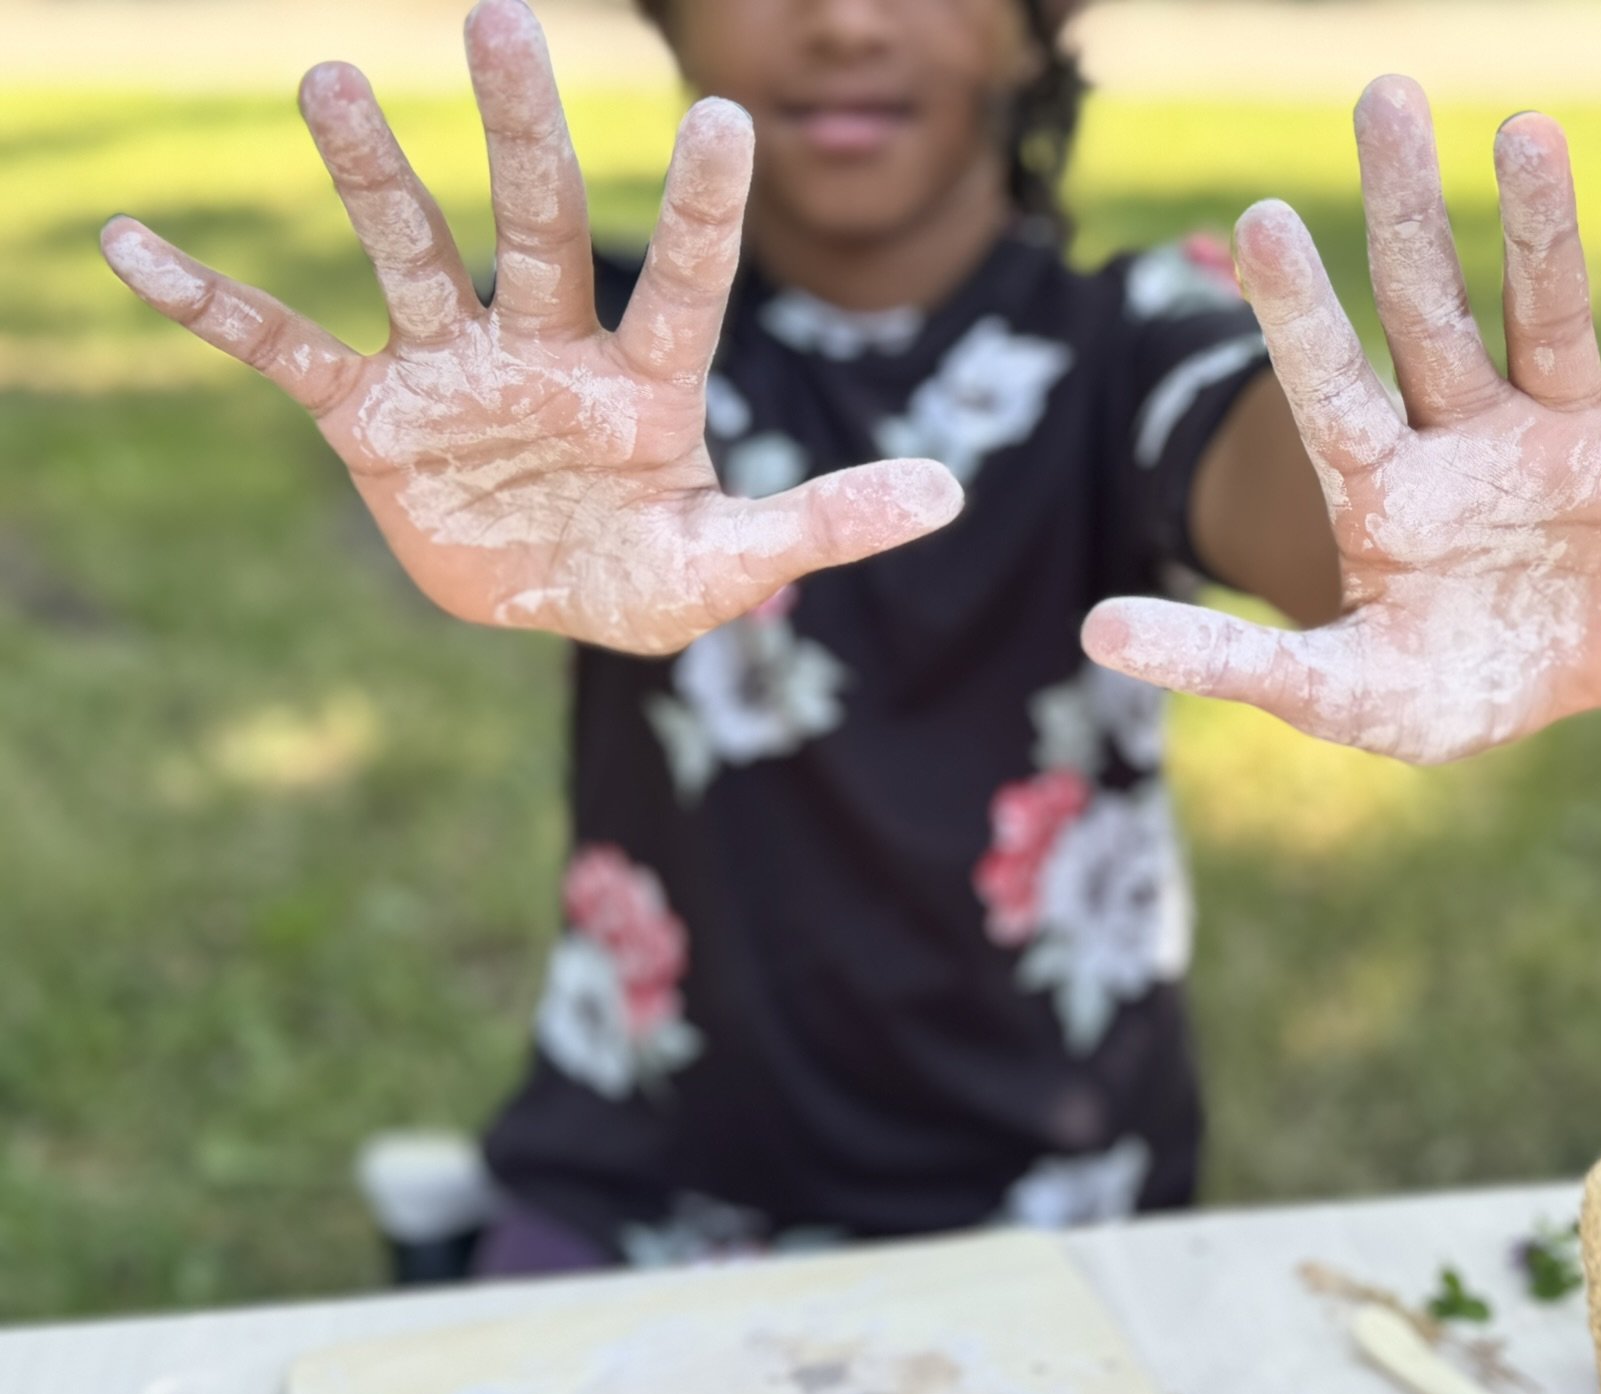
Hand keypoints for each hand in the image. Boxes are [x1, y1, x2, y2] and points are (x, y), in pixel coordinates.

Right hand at [99, 0, 959, 655]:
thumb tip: (952, 494)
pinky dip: (210, 305)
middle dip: (521, 131)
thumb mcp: (733, 566)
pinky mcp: (371, 416)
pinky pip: (280, 349)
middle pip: (535, 225)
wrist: (547, 607)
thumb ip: (826, 525)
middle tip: (503, 15)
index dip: (698, 209)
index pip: (680, 282)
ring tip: (334, 79)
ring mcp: (454, 372)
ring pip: (408, 253)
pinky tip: (127, 245)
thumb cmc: (647, 577)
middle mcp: (547, 349)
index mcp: (646, 384)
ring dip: (369, 175)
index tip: (723, 116)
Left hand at [1083, 77, 1600, 763]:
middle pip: (1427, 309)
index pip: (1331, 385)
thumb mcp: (1335, 691)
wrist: (1545, 691)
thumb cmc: (1432, 688)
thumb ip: (1226, 662)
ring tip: (1524, 129)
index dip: (1298, 312)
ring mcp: (1559, 431)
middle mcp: (1464, 433)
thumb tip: (1092, 631)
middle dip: (1404, 213)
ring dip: (1542, 227)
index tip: (1257, 219)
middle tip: (1380, 95)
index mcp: (1384, 484)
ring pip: (1547, 312)